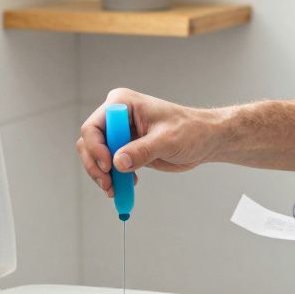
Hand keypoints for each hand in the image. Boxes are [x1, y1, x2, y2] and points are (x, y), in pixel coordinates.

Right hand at [76, 88, 222, 197]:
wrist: (204, 140)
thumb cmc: (190, 130)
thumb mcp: (167, 139)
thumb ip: (142, 151)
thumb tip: (118, 163)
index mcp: (122, 104)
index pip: (94, 126)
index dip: (96, 148)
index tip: (109, 166)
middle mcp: (116, 117)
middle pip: (89, 143)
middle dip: (96, 166)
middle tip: (109, 185)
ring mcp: (120, 134)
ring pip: (95, 157)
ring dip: (102, 176)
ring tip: (117, 190)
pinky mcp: (125, 149)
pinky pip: (109, 167)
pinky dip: (113, 179)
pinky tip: (127, 186)